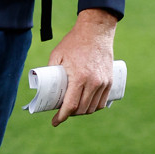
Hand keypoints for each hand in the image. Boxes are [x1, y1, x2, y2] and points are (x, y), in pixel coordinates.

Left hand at [48, 9, 116, 126]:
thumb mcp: (57, 54)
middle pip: (81, 109)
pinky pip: (102, 102)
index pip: (71, 105)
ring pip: (92, 108)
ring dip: (82, 112)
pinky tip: (86, 106)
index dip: (62, 116)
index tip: (55, 121)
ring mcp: (103, 83)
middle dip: (70, 114)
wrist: (95, 32)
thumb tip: (44, 85)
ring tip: (72, 109)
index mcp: (79, 77)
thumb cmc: (74, 42)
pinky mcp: (109, 81)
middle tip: (61, 112)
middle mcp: (93, 83)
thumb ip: (51, 70)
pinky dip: (93, 107)